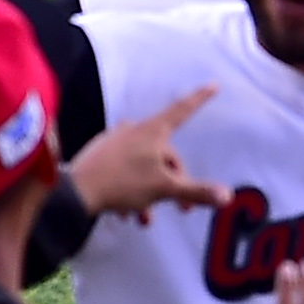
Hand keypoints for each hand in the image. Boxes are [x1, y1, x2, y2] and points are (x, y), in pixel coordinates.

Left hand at [70, 82, 225, 220]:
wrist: (76, 190)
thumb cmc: (123, 183)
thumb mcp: (164, 189)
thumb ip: (196, 192)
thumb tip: (227, 196)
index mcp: (152, 131)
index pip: (183, 110)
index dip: (200, 99)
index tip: (214, 85)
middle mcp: (134, 130)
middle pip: (165, 154)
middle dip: (174, 183)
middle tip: (180, 209)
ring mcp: (116, 141)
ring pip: (145, 167)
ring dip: (150, 194)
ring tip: (144, 218)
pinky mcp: (101, 155)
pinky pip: (125, 171)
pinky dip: (131, 191)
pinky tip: (125, 213)